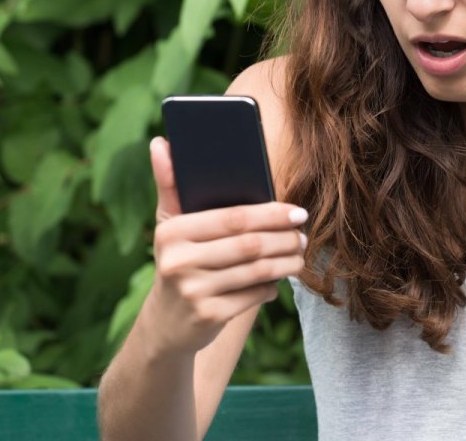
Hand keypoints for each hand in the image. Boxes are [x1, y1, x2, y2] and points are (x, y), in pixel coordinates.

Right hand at [142, 137, 306, 355]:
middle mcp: (178, 261)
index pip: (233, 218)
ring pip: (257, 271)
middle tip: (304, 234)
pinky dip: (271, 288)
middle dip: (284, 238)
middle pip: (250, 245)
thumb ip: (170, 184)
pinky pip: (254, 295)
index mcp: (172, 231)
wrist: (165, 324)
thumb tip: (161, 141)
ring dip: (286, 262)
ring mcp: (193, 291)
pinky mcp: (208, 317)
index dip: (272, 214)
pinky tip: (277, 281)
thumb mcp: (169, 225)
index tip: (298, 212)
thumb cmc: (178, 261)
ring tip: (299, 255)